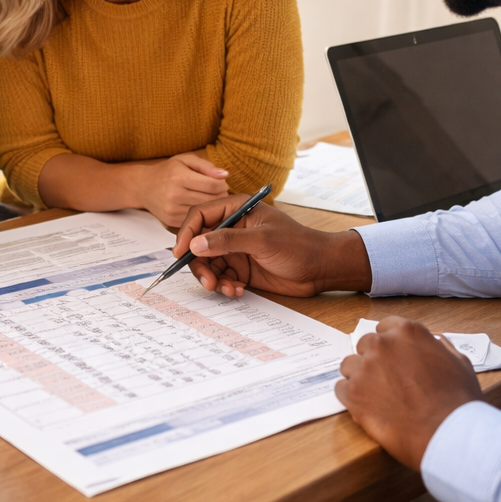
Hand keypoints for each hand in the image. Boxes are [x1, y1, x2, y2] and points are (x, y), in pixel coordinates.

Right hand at [132, 153, 229, 226]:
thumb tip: (225, 175)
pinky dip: (202, 214)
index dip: (223, 185)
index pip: (213, 185)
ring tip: (210, 197)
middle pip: (211, 200)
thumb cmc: (167, 171)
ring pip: (204, 212)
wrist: (143, 187)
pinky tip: (201, 207)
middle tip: (219, 191)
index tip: (221, 182)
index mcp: (179, 177)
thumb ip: (206, 166)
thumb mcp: (185, 160)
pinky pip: (195, 220)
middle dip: (220, 195)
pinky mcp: (171, 221)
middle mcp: (175, 195)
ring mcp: (172, 210)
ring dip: (212, 206)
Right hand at [174, 196, 371, 297]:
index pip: (201, 215)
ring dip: (212, 279)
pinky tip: (237, 291)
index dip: (186, 233)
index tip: (179, 253)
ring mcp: (236, 249)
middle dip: (199, 264)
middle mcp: (232, 228)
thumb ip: (227, 241)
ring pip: (208, 263)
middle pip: (200, 243)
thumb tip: (195, 244)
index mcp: (237, 210)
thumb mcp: (262, 240)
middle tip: (207, 282)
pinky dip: (224, 286)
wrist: (321, 269)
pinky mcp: (241, 268)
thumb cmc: (297, 245)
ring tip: (226, 289)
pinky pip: (221, 277)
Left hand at [336, 316, 483, 469]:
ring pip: (350, 366)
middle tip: (387, 381)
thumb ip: (441, 348)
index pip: (385, 327)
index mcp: (406, 332)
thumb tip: (437, 342)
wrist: (448, 433)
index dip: (389, 344)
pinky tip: (367, 408)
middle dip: (374, 360)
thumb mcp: (459, 363)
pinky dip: (351, 398)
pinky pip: (341, 389)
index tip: (394, 358)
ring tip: (377, 397)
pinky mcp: (353, 393)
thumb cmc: (458, 400)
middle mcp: (381, 344)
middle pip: (365, 345)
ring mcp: (364, 368)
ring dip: (360, 378)